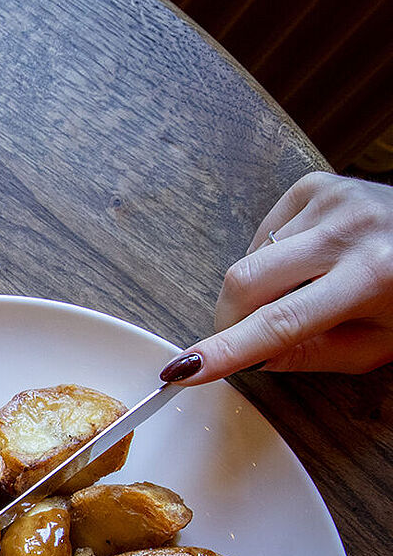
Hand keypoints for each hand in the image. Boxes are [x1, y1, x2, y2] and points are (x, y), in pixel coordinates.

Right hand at [166, 172, 392, 383]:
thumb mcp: (376, 345)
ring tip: (305, 290)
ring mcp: (330, 201)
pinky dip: (271, 258)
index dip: (226, 350)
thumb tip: (252, 356)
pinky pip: (263, 234)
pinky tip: (306, 262)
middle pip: (245, 282)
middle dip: (230, 319)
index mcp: (372, 278)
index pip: (279, 322)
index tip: (183, 369)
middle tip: (243, 339)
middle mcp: (348, 231)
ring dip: (262, 289)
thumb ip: (311, 355)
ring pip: (252, 260)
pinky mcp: (316, 186)